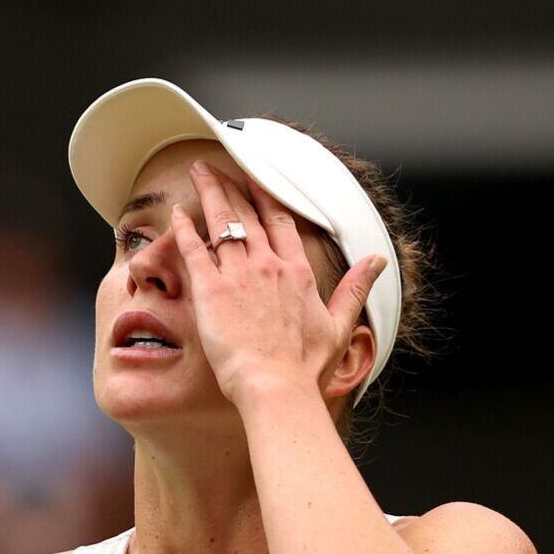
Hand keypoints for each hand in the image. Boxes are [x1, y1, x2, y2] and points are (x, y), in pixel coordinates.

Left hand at [172, 161, 388, 405]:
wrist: (275, 386)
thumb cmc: (305, 366)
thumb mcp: (339, 325)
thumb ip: (355, 289)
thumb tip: (377, 261)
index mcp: (298, 273)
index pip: (282, 222)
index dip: (267, 197)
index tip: (256, 179)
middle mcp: (269, 266)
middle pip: (249, 214)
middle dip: (233, 186)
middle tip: (218, 167)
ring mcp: (239, 275)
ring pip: (223, 222)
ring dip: (211, 194)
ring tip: (200, 173)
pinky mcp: (211, 290)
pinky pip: (195, 249)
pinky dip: (185, 228)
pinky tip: (176, 212)